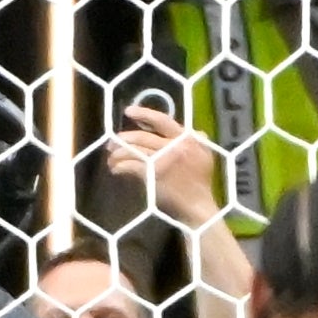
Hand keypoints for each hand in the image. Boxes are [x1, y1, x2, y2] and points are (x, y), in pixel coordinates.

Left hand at [108, 104, 223, 227]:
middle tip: (111, 144)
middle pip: (141, 137)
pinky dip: (120, 167)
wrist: (198, 206)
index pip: (162, 120)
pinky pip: (130, 165)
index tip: (128, 111)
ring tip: (111, 159)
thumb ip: (198, 142)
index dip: (144, 113)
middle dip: (122, 139)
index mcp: (187, 139)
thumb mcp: (206, 156)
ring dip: (118, 154)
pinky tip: (116, 170)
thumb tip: (191, 130)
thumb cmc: (200, 183)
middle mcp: (174, 146)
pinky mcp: (153, 174)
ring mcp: (163, 160)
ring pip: (133, 150)